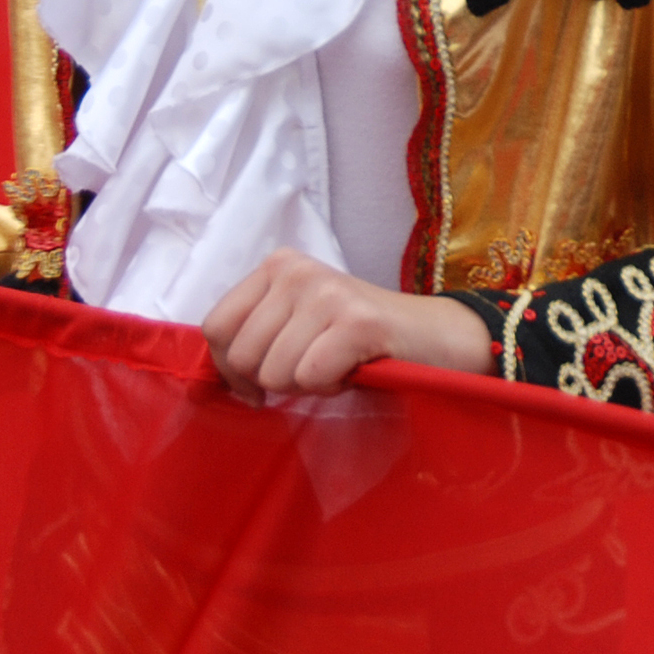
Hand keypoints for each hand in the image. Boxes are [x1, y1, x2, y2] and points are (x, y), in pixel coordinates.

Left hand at [200, 249, 492, 401]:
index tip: (260, 385)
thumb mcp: (299, 324)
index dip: (232, 370)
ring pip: (275, 373)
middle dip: (275, 380)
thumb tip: (223, 380)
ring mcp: (327, 293)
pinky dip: (333, 386)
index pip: (216, 328)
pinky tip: (355, 370)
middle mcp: (296, 271)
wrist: (437, 337)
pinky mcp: (357, 321)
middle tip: (316, 367)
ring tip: (339, 364)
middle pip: (242, 356)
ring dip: (309, 385)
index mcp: (276, 266)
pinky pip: (312, 377)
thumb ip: (258, 337)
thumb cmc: (361, 340)